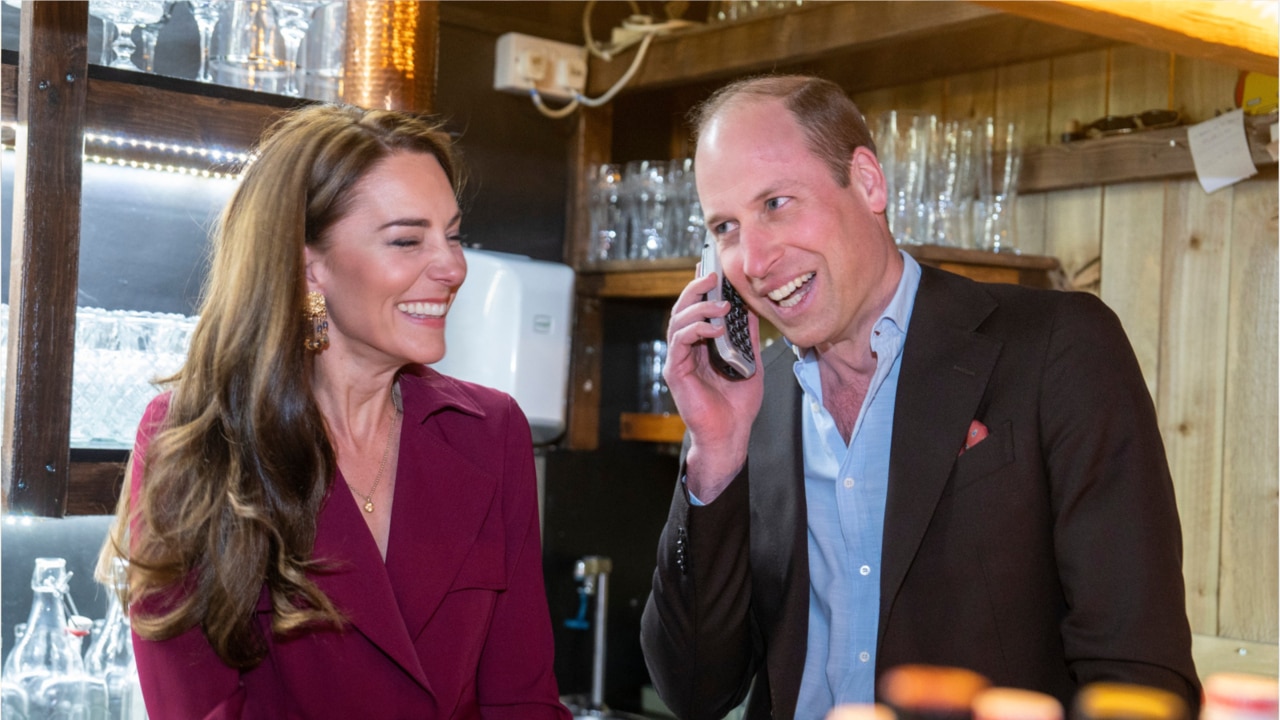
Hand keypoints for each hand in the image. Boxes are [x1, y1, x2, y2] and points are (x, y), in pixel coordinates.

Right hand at [664, 271, 764, 502]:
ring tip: (721, 303)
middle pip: (683, 309)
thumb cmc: (739, 403)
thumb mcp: (750, 361)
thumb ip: (748, 336)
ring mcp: (679, 359)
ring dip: (699, 307)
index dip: (701, 287)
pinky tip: (714, 328)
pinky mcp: (675, 372)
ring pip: (678, 321)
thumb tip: (752, 307)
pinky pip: (680, 342)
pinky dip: (695, 330)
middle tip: (713, 275)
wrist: (731, 434)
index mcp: (702, 345)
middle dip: (696, 289)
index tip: (711, 268)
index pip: (697, 309)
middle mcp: (687, 349)